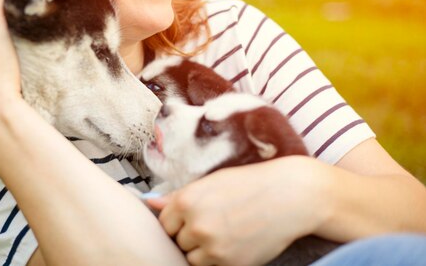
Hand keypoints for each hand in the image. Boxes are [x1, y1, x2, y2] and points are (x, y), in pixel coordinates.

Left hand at [147, 156, 323, 265]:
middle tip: (213, 223)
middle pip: (177, 241)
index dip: (178, 221)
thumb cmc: (249, 184)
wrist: (290, 196)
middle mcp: (196, 225)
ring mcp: (213, 248)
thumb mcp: (210, 182)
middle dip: (190, 235)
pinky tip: (233, 243)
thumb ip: (179, 196)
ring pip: (191, 258)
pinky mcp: (231, 265)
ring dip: (202, 250)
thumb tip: (149, 202)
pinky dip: (217, 260)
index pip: (164, 223)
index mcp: (186, 201)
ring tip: (224, 233)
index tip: (193, 217)